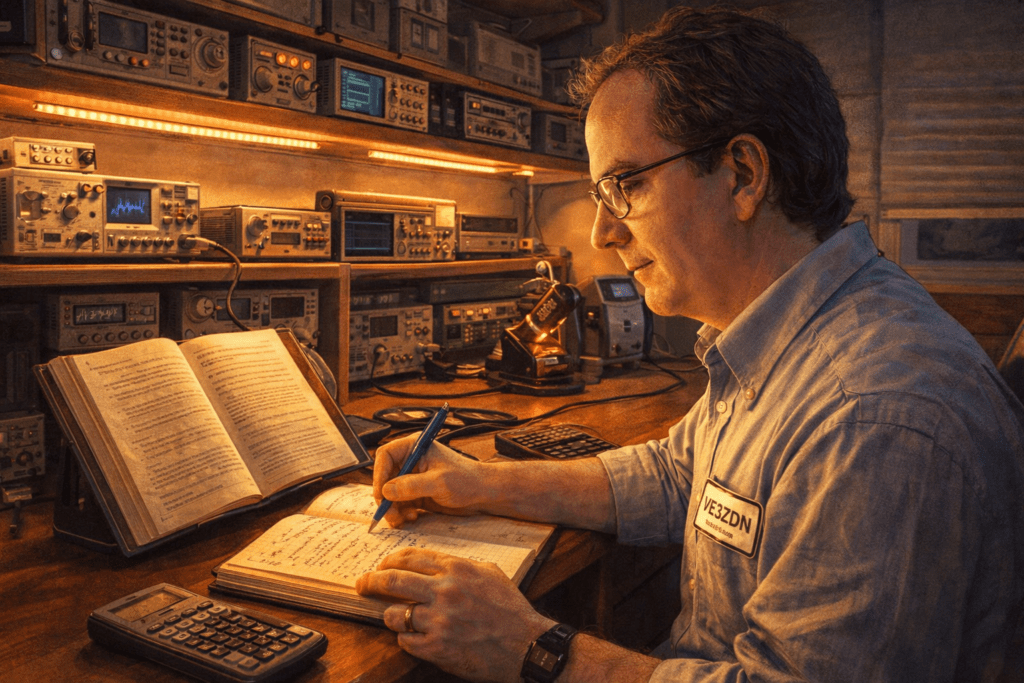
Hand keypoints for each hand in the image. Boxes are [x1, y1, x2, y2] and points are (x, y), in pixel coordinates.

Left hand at [355, 548, 554, 682]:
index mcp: (457, 569)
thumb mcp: (490, 573)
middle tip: (362, 584)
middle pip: (392, 581)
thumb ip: (460, 566)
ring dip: (390, 615)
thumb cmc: (510, 610)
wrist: (526, 645)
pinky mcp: (437, 648)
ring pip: (394, 614)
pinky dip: (405, 639)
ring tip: (394, 616)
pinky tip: (413, 637)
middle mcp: (445, 592)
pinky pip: (405, 641)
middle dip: (371, 581)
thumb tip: (433, 564)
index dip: (389, 561)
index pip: (409, 558)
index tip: (381, 566)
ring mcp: (439, 621)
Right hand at [372, 434, 484, 527]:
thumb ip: (412, 486)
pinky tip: (411, 518)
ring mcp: (413, 478)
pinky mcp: (416, 493)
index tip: (381, 494)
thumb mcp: (439, 482)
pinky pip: (399, 504)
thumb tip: (386, 491)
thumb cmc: (467, 480)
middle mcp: (411, 461)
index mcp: (415, 447)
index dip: (379, 475)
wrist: (483, 493)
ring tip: (403, 519)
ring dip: (392, 508)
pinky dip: (401, 513)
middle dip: (385, 498)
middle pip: (384, 477)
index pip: (385, 456)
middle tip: (390, 514)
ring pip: (390, 494)